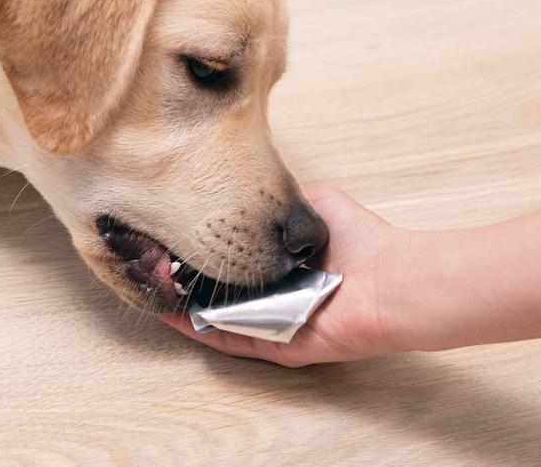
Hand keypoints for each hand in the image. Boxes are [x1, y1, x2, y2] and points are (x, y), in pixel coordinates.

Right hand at [160, 187, 413, 365]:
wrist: (392, 279)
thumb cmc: (364, 241)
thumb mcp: (316, 207)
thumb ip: (285, 204)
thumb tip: (255, 194)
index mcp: (284, 269)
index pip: (233, 261)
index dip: (203, 248)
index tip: (172, 234)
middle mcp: (276, 298)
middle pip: (219, 291)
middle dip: (184, 276)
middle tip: (148, 261)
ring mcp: (274, 325)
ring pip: (217, 317)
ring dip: (183, 302)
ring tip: (149, 283)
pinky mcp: (277, 346)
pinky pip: (230, 340)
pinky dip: (199, 328)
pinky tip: (170, 311)